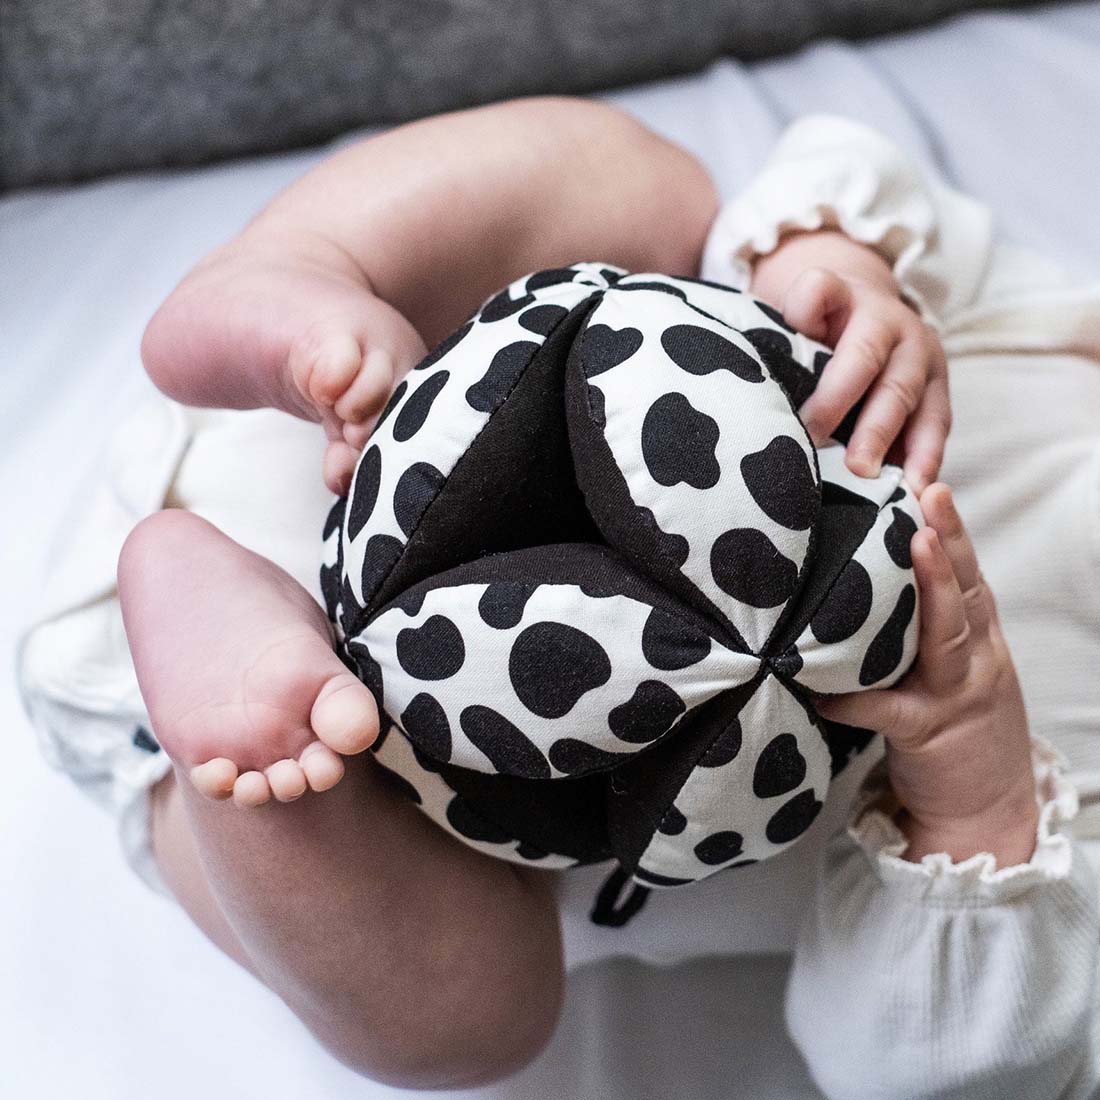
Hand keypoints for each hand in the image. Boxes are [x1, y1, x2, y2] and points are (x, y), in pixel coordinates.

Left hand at [749, 230, 949, 493]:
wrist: (868, 311)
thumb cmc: (816, 329)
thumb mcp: (792, 316)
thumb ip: (781, 330)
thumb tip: (766, 360)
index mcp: (843, 296)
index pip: (818, 293)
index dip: (805, 315)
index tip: (787, 361)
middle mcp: (889, 321)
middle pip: (867, 363)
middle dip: (843, 406)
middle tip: (830, 453)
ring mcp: (919, 354)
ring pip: (907, 396)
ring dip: (886, 438)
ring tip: (869, 475)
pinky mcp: (938, 388)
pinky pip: (935, 423)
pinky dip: (925, 456)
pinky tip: (915, 487)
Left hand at [817, 483, 1039, 867]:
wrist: (985, 812)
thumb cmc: (951, 728)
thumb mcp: (946, 670)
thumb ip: (918, 630)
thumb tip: (861, 582)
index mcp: (976, 639)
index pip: (968, 575)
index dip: (952, 530)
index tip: (931, 486)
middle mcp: (975, 659)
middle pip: (967, 590)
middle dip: (950, 540)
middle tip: (930, 493)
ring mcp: (958, 695)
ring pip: (947, 636)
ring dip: (932, 591)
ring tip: (912, 547)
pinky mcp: (930, 735)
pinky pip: (890, 710)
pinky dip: (854, 698)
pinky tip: (822, 690)